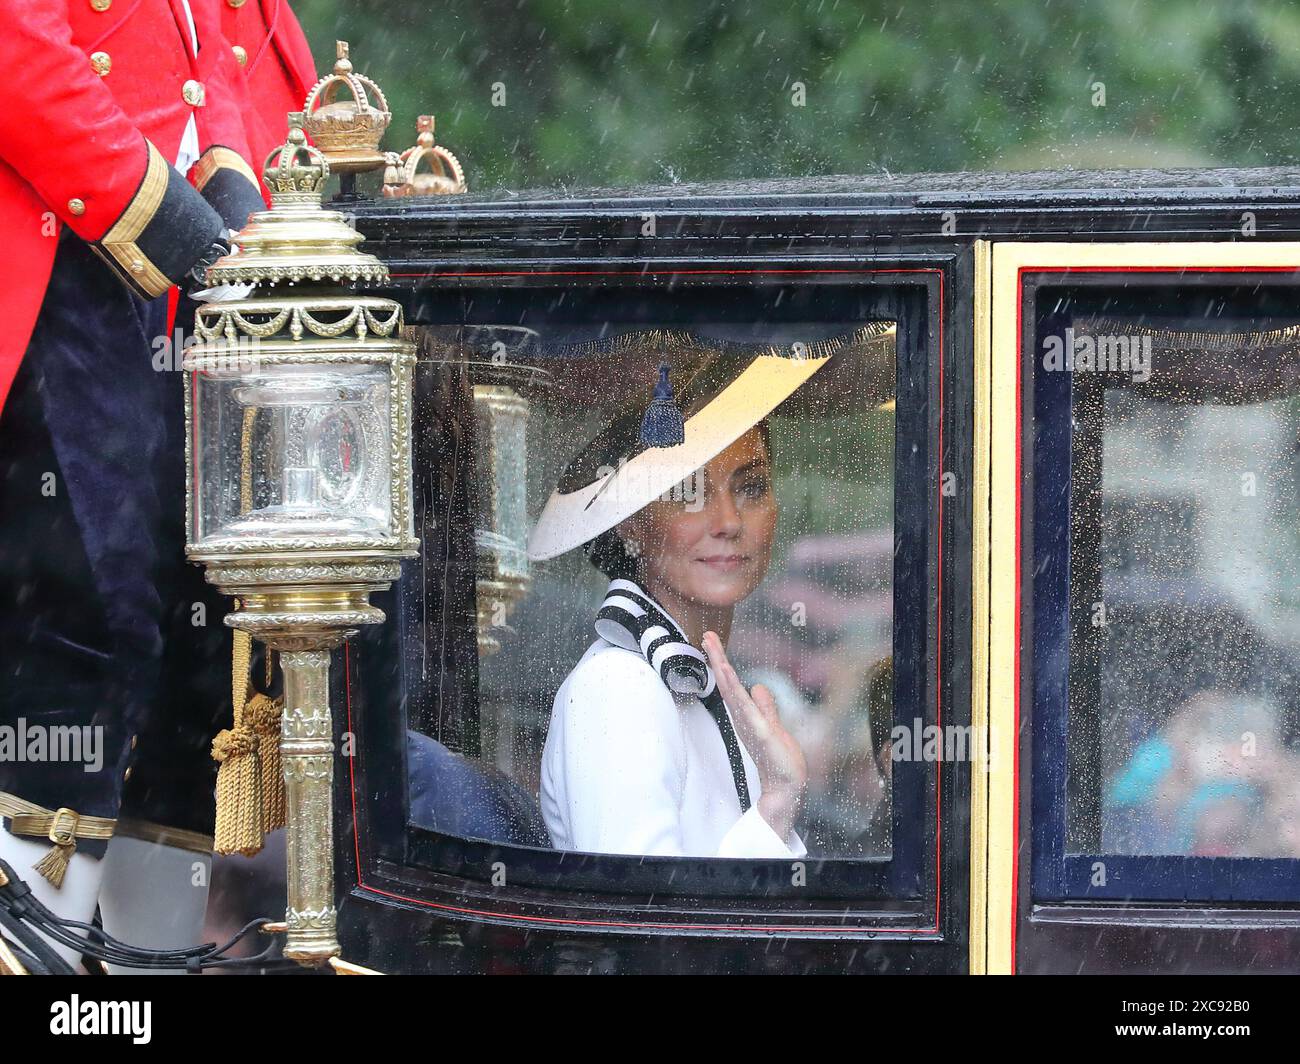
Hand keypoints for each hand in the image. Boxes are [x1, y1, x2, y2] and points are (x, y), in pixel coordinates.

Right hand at [703, 631, 807, 840]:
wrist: (786, 787)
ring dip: (725, 673)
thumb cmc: (779, 759)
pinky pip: (751, 713)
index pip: (731, 683)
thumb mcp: (773, 725)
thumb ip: (766, 706)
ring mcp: (752, 726)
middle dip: (718, 659)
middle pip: (728, 683)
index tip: (712, 640)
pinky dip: (744, 698)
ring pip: (735, 694)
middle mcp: (745, 718)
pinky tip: (743, 686)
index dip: (721, 661)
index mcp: (746, 713)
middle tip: (707, 636)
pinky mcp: (764, 736)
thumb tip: (758, 686)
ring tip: (716, 653)